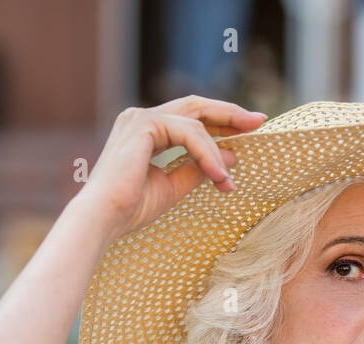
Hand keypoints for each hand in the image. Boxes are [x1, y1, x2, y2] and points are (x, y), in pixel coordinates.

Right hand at [76, 94, 265, 243]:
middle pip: (196, 105)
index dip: (221, 121)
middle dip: (229, 113)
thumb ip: (199, 168)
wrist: (104, 218)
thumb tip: (232, 156)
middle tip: (259, 121)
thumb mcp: (174, 186)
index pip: (190, 117)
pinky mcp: (144, 125)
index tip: (249, 128)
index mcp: (146, 131)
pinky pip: (189, 134)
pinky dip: (208, 155)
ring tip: (228, 182)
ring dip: (218, 154)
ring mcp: (141, 118)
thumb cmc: (131, 208)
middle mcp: (141, 118)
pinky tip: (218, 176)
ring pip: (196, 125)